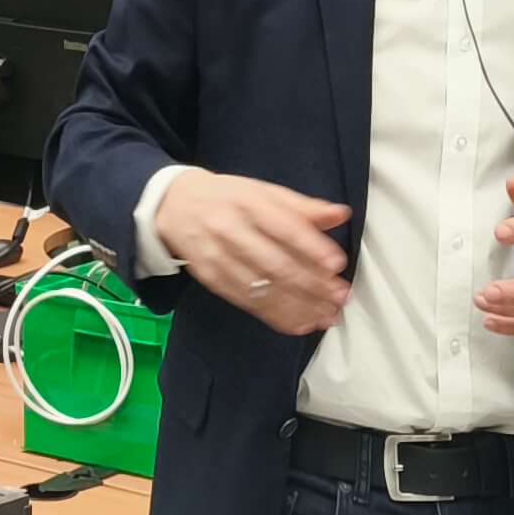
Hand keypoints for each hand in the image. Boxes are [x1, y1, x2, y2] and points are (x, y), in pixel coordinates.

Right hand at [157, 170, 350, 334]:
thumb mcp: (262, 190)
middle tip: (340, 297)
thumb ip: (301, 206)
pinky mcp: (212, 280)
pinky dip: (277, 317)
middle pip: (274, 262)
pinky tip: (301, 324)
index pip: (282, 226)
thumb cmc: (227, 198)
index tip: (337, 264)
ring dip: (299, 306)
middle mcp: (230, 229)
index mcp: (247, 201)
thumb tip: (341, 214)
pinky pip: (248, 303)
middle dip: (311, 284)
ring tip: (327, 316)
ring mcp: (218, 258)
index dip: (310, 247)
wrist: (173, 206)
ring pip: (262, 288)